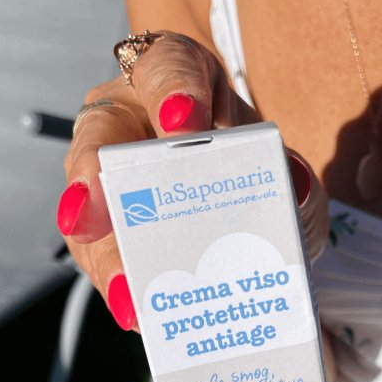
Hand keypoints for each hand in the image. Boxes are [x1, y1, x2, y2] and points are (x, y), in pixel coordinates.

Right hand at [56, 31, 328, 329]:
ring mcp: (109, 181)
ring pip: (88, 211)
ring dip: (105, 255)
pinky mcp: (104, 235)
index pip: (166, 67)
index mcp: (177, 81)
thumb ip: (291, 180)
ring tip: (127, 295)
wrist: (257, 221)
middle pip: (99, 140)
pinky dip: (120, 288)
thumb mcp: (283, 174)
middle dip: (95, 180)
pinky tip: (139, 314)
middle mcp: (130, 122)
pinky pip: (100, 260)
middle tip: (95, 217)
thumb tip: (293, 187)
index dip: (170, 91)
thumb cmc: (260, 179)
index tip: (183, 124)